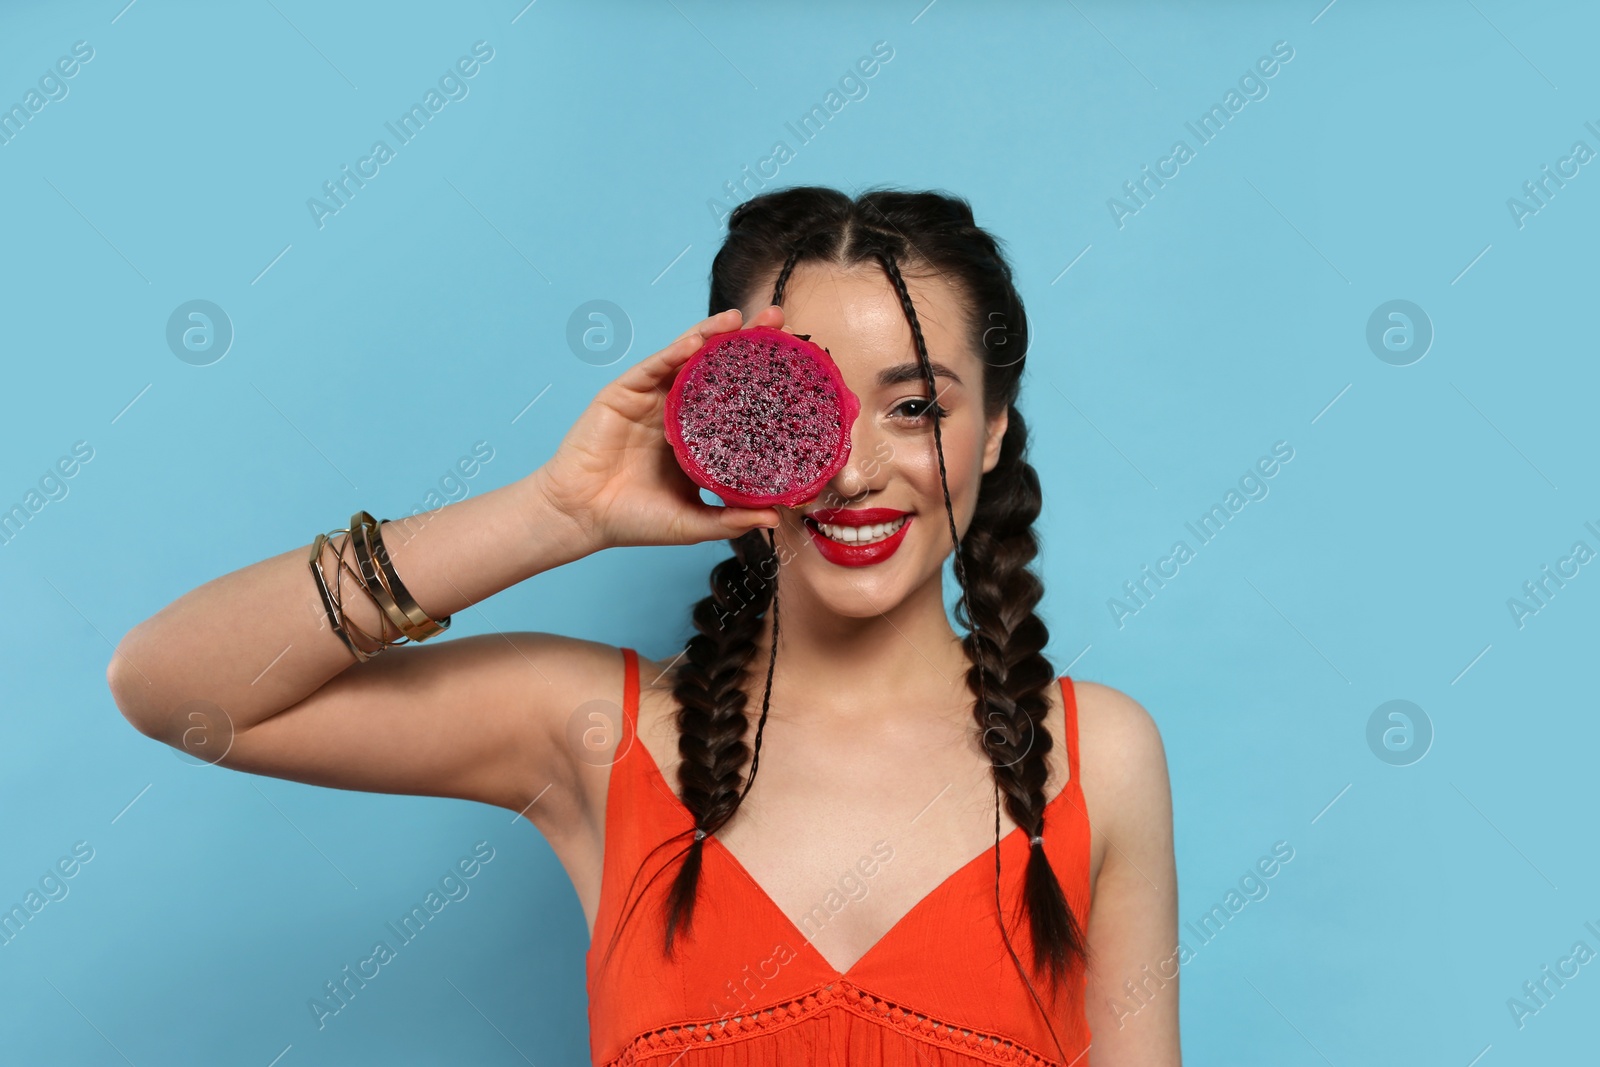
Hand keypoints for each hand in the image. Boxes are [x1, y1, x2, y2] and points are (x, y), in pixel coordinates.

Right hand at [530, 305, 788, 551]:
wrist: (581, 517)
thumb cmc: (633, 520)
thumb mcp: (692, 523)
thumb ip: (731, 518)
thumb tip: (775, 516)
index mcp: (699, 437)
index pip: (738, 399)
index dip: (765, 380)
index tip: (798, 365)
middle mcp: (679, 411)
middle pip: (718, 368)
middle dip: (748, 342)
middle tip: (779, 320)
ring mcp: (652, 399)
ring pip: (687, 357)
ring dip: (713, 334)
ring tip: (741, 319)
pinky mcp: (624, 393)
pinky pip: (653, 367)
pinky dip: (674, 352)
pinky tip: (696, 342)